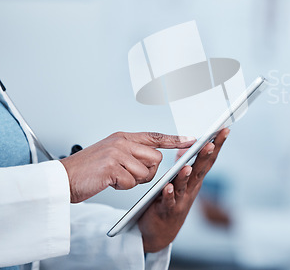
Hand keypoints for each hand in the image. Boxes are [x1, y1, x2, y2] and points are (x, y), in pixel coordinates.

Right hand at [60, 132, 194, 202]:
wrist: (63, 179)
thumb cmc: (88, 170)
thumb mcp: (112, 154)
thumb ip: (132, 152)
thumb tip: (154, 160)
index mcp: (124, 137)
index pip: (156, 136)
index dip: (176, 139)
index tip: (192, 140)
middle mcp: (122, 142)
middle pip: (156, 158)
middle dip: (149, 171)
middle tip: (130, 175)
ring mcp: (117, 153)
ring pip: (146, 172)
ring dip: (133, 181)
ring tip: (116, 178)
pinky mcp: (112, 167)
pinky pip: (131, 182)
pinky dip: (122, 187)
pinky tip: (109, 182)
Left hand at [138, 128, 229, 252]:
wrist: (162, 231)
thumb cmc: (172, 201)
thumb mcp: (181, 180)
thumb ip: (183, 163)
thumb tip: (186, 146)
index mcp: (196, 178)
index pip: (208, 158)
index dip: (217, 144)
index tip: (224, 129)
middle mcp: (192, 188)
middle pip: (200, 169)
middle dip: (205, 156)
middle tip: (210, 143)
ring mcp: (181, 200)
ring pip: (184, 186)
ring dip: (186, 176)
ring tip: (187, 166)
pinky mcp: (167, 210)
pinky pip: (168, 201)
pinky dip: (169, 194)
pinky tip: (168, 187)